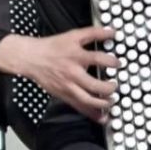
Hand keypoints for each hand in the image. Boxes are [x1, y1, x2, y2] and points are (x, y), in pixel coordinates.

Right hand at [0, 26, 120, 123]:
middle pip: (95, 85)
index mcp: (76, 56)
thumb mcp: (73, 35)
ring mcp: (68, 87)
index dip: (112, 62)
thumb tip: (111, 31)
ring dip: (103, 103)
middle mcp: (73, 73)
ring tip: (112, 100)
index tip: (118, 63)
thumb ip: (93, 33)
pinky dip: (92, 114)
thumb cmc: (52, 47)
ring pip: (88, 100)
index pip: (99, 59)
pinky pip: (80, 107)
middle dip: (110, 88)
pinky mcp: (64, 95)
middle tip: (116, 85)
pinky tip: (102, 117)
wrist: (32, 58)